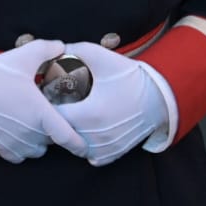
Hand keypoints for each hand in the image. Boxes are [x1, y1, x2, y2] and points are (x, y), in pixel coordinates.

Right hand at [0, 40, 86, 162]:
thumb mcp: (23, 57)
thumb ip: (46, 50)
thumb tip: (62, 46)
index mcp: (42, 114)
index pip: (68, 138)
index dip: (80, 145)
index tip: (86, 146)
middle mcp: (32, 134)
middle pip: (53, 140)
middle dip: (55, 130)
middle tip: (49, 113)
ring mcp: (17, 144)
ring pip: (37, 149)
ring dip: (39, 139)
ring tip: (33, 122)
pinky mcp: (2, 149)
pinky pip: (19, 154)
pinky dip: (22, 146)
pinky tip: (18, 131)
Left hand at [55, 42, 168, 165]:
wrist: (157, 98)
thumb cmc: (128, 77)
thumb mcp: (101, 57)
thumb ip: (74, 51)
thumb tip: (53, 50)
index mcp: (88, 113)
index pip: (52, 115)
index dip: (48, 104)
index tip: (51, 93)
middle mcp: (94, 136)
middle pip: (60, 132)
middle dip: (56, 118)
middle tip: (60, 102)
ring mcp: (103, 149)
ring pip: (73, 146)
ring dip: (69, 133)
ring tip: (73, 115)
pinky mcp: (111, 155)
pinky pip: (89, 156)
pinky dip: (85, 145)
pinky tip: (87, 129)